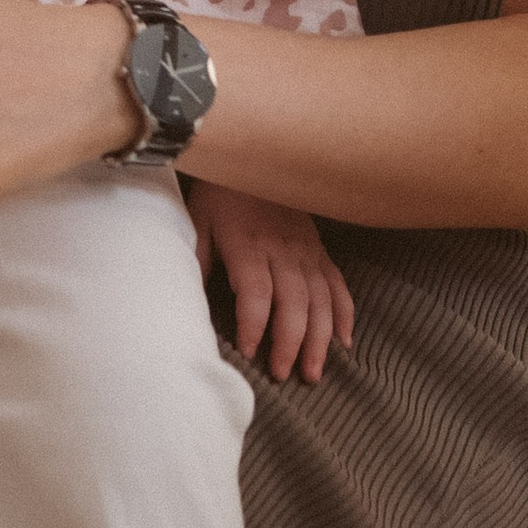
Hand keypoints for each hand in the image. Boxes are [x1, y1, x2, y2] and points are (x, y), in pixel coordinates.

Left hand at [191, 183, 354, 383]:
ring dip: (319, 337)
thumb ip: (196, 261)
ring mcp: (305, 250)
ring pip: (320, 298)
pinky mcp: (318, 248)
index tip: (249, 352)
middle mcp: (283, 250)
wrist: (253, 153)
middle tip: (283, 374)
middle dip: (291, 342)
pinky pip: (337, 283)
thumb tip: (183, 302)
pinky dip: (344, 313)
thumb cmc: (220, 193)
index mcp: (249, 245)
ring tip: (313, 372)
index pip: (256, 293)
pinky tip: (343, 342)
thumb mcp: (198, 221)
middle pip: (294, 301)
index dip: (254, 324)